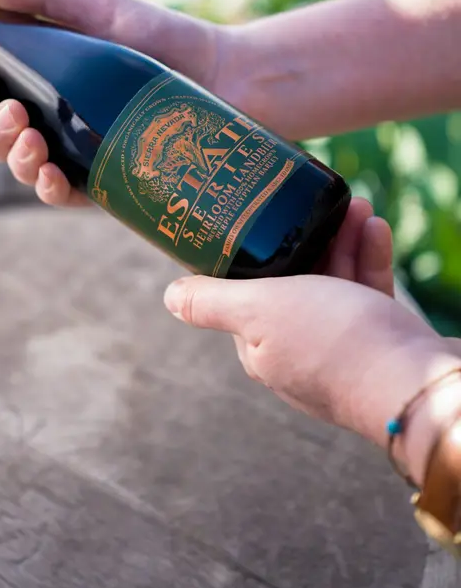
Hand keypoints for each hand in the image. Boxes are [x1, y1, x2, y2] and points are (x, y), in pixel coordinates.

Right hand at [0, 0, 231, 206]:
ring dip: (15, 158)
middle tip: (13, 112)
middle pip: (0, 136)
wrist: (231, 77)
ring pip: (26, 169)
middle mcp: (57, 120)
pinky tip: (51, 175)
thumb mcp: (102, 10)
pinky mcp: (110, 182)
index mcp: (47, 79)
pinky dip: (50, 189)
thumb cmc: (168, 39)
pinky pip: (66, 195)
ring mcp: (81, 153)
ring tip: (32, 140)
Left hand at [162, 196, 459, 481]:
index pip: (246, 293)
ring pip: (336, 284)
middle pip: (295, 282)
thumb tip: (169, 297)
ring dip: (342, 242)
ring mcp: (342, 350)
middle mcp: (298, 352)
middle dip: (307, 239)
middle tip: (320, 203)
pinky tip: (375, 229)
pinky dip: (369, 259)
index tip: (267, 216)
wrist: (417, 384)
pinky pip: (369, 295)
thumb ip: (212, 301)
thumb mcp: (258, 311)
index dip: (255, 253)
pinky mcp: (381, 344)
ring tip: (354, 205)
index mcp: (260, 347)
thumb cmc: (333, 342)